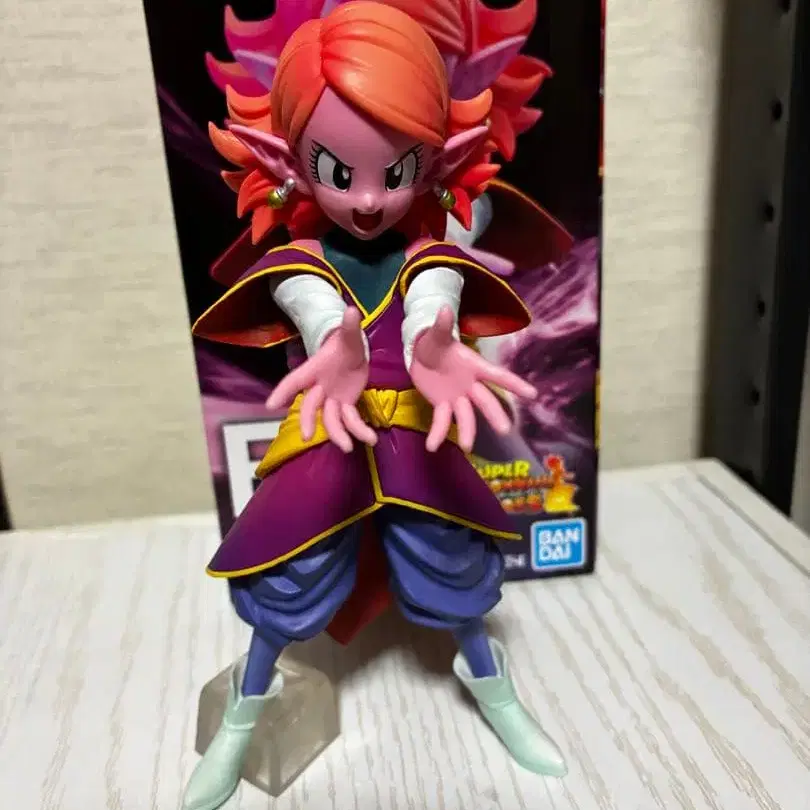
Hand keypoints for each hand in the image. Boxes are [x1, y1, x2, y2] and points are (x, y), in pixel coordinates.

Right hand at [265, 308, 375, 451]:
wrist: (353, 352)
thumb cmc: (345, 344)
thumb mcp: (350, 335)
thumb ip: (349, 326)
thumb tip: (352, 311)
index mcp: (315, 370)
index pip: (295, 380)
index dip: (283, 392)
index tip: (270, 405)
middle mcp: (319, 387)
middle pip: (309, 406)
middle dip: (307, 420)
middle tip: (307, 437)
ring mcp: (332, 399)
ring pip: (330, 419)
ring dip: (338, 434)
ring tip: (349, 447)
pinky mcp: (345, 405)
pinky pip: (350, 420)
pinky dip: (360, 430)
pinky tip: (372, 438)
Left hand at [409, 307, 535, 452]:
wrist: (420, 354)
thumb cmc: (434, 343)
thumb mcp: (435, 334)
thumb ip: (441, 325)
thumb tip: (444, 308)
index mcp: (474, 366)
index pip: (498, 376)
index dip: (515, 384)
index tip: (533, 394)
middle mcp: (470, 385)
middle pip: (485, 401)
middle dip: (495, 415)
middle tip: (505, 431)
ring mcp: (457, 397)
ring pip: (466, 416)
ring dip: (467, 431)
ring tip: (467, 447)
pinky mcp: (442, 405)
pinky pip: (442, 421)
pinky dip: (437, 434)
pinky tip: (432, 447)